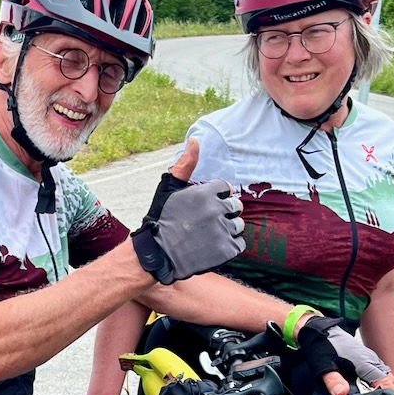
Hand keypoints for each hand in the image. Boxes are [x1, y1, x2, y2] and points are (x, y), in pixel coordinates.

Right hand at [130, 139, 244, 283]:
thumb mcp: (169, 188)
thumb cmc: (160, 220)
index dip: (216, 197)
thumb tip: (196, 140)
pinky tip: (212, 248)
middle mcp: (216, 209)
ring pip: (238, 225)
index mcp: (205, 192)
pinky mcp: (225, 250)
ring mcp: (222, 230)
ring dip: (227, 230)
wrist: (154, 254)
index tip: (203, 207)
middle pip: (235, 206)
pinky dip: (228, 247)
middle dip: (224, 212)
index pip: (226, 188)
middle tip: (205, 223)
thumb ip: (186, 164)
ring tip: (208, 236)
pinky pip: (239, 245)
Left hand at [297, 316, 393, 394]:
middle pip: (391, 384)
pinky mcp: (368, 363)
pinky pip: (382, 377)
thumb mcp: (322, 365)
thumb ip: (332, 380)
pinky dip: (384, 387)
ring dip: (389, 393)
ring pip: (388, 380)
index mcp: (366, 364)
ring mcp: (372, 362)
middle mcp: (373, 363)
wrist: (319, 331)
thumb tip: (341, 393)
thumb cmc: (322, 347)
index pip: (386, 385)